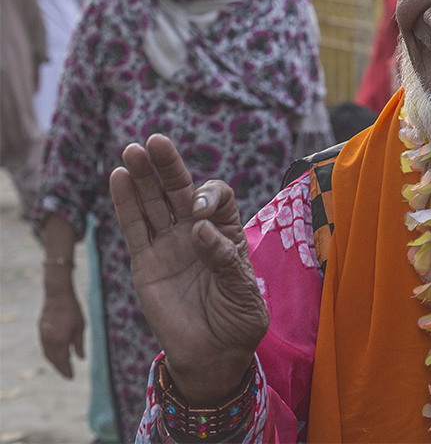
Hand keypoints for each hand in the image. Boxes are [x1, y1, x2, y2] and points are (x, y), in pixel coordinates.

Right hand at [39, 280, 83, 377]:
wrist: (57, 295)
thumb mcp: (80, 326)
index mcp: (61, 340)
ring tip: (62, 367)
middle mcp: (49, 341)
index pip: (63, 360)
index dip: (67, 370)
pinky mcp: (40, 331)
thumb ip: (79, 344)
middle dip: (60, 368)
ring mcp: (43, 336)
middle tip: (67, 375)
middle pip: (54, 360)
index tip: (71, 378)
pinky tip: (56, 355)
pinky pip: (45, 347)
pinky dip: (50, 354)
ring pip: (47, 354)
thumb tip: (81, 358)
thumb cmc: (73, 310)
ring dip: (54, 362)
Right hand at [110, 134, 268, 404]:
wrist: (213, 354)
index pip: (218, 197)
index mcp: (227, 232)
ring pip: (153, 203)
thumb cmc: (237, 320)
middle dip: (168, 166)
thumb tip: (199, 229)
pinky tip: (119, 177)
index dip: (210, 195)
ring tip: (132, 150)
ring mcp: (169, 245)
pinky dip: (125, 203)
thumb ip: (225, 260)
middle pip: (180, 190)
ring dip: (143, 177)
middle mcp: (197, 232)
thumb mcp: (244, 291)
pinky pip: (133, 228)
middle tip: (155, 141)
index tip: (201, 210)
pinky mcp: (145, 262)